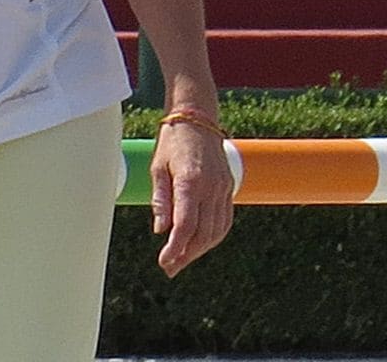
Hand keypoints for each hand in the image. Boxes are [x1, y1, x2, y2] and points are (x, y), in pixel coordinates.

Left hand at [149, 119, 234, 275]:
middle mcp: (211, 188)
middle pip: (202, 233)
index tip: (165, 261)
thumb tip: (160, 230)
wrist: (197, 119)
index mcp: (190, 181)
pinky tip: (200, 244)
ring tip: (182, 259)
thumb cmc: (172, 142)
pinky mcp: (229, 189)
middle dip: (186, 254)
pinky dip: (213, 236)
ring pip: (216, 231)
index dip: (176, 247)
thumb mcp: (157, 167)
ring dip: (200, 249)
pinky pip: (224, 220)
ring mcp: (223, 189)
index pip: (185, 225)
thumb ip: (160, 199)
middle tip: (170, 267)